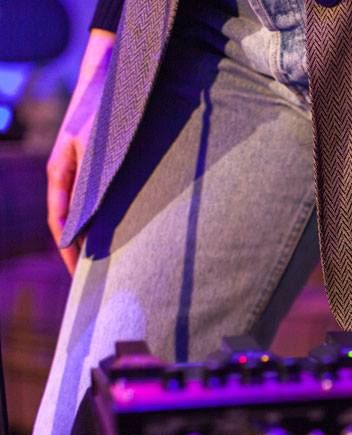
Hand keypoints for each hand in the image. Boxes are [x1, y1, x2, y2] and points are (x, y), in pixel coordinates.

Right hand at [46, 28, 114, 273]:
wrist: (111, 79)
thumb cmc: (103, 110)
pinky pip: (105, 201)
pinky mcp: (104, 169)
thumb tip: (91, 217)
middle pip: (75, 224)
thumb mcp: (96, 146)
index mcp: (61, 174)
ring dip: (99, 237)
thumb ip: (94, 180)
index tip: (80, 274)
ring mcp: (87, 173)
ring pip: (91, 213)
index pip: (61, 223)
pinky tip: (130, 233)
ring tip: (117, 264)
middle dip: (85, 251)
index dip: (69, 250)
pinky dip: (111, 219)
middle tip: (101, 279)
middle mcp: (71, 177)